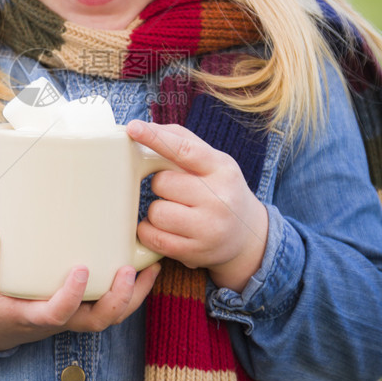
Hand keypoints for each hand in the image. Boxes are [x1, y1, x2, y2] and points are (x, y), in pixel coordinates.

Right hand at [0, 229, 160, 350]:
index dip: (73, 296)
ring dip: (134, 295)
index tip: (81, 270)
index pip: (58, 314)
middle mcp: (59, 320)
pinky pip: (113, 305)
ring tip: (151, 267)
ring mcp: (73, 315)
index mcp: (32, 317)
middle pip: (98, 321)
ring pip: (111, 316)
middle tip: (128, 270)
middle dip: (117, 299)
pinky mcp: (81, 306)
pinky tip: (145, 266)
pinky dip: (132, 290)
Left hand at [127, 120, 267, 292]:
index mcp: (222, 169)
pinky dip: (150, 231)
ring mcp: (208, 228)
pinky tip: (165, 228)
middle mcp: (219, 199)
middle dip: (161, 186)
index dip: (156, 138)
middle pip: (163, 183)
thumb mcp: (213, 161)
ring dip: (156, 211)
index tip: (134, 128)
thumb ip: (181, 141)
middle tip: (177, 192)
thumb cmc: (221, 190)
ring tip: (174, 212)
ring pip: (156, 212)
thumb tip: (144, 128)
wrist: (248, 237)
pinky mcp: (195, 252)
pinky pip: (153, 237)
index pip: (184, 150)